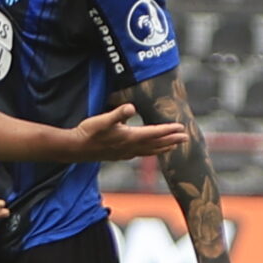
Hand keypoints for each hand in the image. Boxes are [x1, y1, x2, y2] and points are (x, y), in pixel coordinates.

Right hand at [70, 103, 188, 162]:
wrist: (76, 148)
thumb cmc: (89, 132)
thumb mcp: (103, 119)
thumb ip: (118, 113)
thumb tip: (131, 107)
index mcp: (130, 137)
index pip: (154, 133)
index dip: (168, 130)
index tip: (182, 128)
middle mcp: (131, 147)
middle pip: (156, 144)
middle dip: (172, 140)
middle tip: (186, 138)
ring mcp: (126, 153)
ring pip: (150, 151)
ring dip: (163, 148)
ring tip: (174, 146)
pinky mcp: (120, 155)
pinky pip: (141, 154)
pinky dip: (151, 152)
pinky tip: (151, 151)